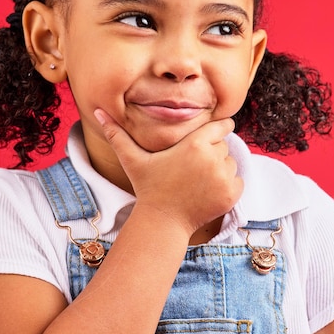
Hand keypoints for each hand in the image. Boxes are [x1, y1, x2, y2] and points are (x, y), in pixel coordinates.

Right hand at [94, 109, 242, 235]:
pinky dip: (228, 186)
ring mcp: (224, 178)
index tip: (210, 137)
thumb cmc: (148, 188)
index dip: (216, 131)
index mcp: (195, 144)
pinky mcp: (231, 194)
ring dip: (220, 170)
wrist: (162, 222)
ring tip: (198, 180)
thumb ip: (117, 134)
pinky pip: (237, 181)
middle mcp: (213, 158)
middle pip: (224, 146)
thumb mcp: (132, 160)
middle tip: (193, 167)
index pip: (221, 126)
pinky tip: (207, 192)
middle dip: (212, 153)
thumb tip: (95, 110)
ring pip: (231, 164)